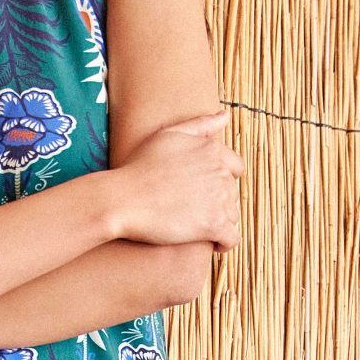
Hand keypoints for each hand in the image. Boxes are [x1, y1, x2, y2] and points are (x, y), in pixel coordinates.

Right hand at [107, 109, 241, 248]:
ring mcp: (219, 199)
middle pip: (232, 194)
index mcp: (213, 150)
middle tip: (193, 211)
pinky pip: (232, 238)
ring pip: (233, 216)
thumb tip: (225, 116)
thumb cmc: (139, 166)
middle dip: (218, 203)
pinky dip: (224, 243)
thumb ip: (200, 124)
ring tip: (197, 227)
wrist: (123, 199)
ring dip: (220, 222)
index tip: (204, 191)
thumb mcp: (168, 134)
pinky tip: (212, 243)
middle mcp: (221, 173)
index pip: (236, 168)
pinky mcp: (213, 224)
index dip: (221, 181)